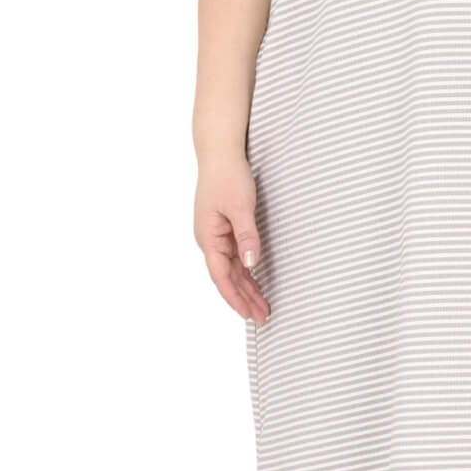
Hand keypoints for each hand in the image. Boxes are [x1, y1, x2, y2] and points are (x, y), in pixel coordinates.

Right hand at [195, 153, 270, 323]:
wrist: (220, 154)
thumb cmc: (228, 176)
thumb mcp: (241, 206)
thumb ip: (247, 236)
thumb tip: (251, 264)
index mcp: (208, 237)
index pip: (220, 276)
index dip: (234, 298)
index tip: (248, 314)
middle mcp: (209, 240)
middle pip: (227, 277)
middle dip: (244, 298)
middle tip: (263, 317)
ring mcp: (216, 236)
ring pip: (231, 270)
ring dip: (246, 288)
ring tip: (262, 306)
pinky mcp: (224, 230)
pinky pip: (234, 258)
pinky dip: (245, 272)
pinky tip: (255, 284)